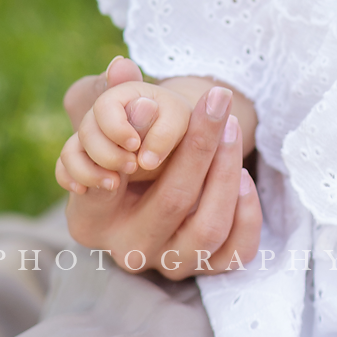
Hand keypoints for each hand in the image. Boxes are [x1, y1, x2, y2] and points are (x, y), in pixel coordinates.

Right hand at [55, 57, 196, 191]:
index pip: (105, 106)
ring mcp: (90, 140)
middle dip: (107, 153)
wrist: (176, 148)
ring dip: (88, 170)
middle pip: (86, 131)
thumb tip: (145, 148)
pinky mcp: (84, 161)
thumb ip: (163, 128)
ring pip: (71, 152)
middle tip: (132, 167)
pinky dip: (70, 178)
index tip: (135, 145)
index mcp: (123, 96)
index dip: (116, 128)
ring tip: (113, 185)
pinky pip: (64, 169)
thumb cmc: (180, 130)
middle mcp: (101, 116)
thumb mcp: (179, 124)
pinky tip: (83, 190)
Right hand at [58, 58, 260, 279]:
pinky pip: (235, 253)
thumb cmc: (126, 149)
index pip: (106, 188)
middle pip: (171, 202)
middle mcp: (128, 250)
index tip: (150, 103)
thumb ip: (109, 93)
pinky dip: (247, 215)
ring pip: (208, 230)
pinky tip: (245, 176)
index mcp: (90, 222)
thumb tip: (121, 67)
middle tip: (216, 101)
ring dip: (226, 175)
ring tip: (231, 130)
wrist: (152, 187)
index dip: (130, 147)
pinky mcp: (205, 269)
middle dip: (197, 147)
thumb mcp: (107, 121)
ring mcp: (169, 263)